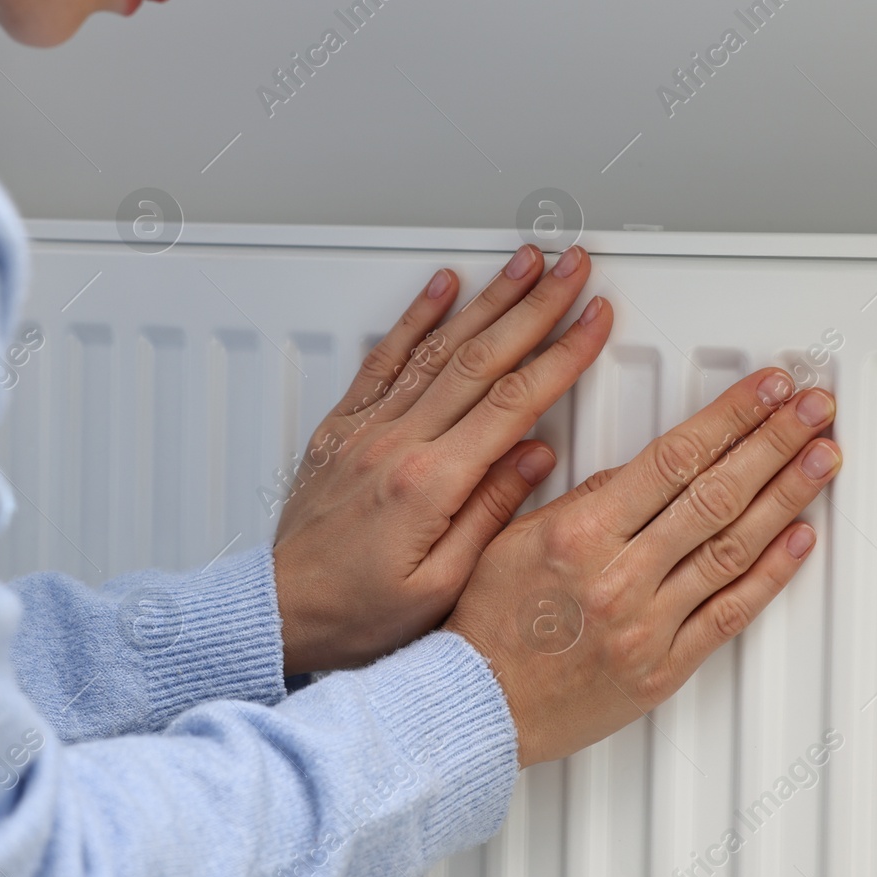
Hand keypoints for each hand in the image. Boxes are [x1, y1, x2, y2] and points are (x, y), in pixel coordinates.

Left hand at [271, 245, 611, 674]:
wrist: (283, 612)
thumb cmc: (359, 614)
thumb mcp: (443, 587)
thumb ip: (492, 514)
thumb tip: (538, 455)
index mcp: (430, 484)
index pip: (513, 402)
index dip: (561, 354)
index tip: (594, 321)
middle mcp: (397, 443)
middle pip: (481, 358)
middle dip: (535, 306)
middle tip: (572, 268)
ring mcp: (367, 429)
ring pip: (437, 347)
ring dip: (487, 299)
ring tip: (524, 262)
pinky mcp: (344, 427)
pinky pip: (384, 358)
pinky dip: (416, 317)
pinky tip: (442, 287)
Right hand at [443, 369, 840, 767]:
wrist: (480, 708)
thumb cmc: (487, 624)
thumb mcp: (511, 538)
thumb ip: (577, 499)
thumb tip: (634, 470)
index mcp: (580, 535)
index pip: (673, 458)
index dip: (730, 417)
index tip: (765, 390)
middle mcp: (619, 576)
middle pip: (716, 494)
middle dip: (774, 442)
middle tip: (813, 408)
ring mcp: (647, 624)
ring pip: (733, 548)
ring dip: (787, 497)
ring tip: (822, 459)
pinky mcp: (664, 667)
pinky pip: (729, 614)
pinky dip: (771, 573)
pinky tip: (800, 538)